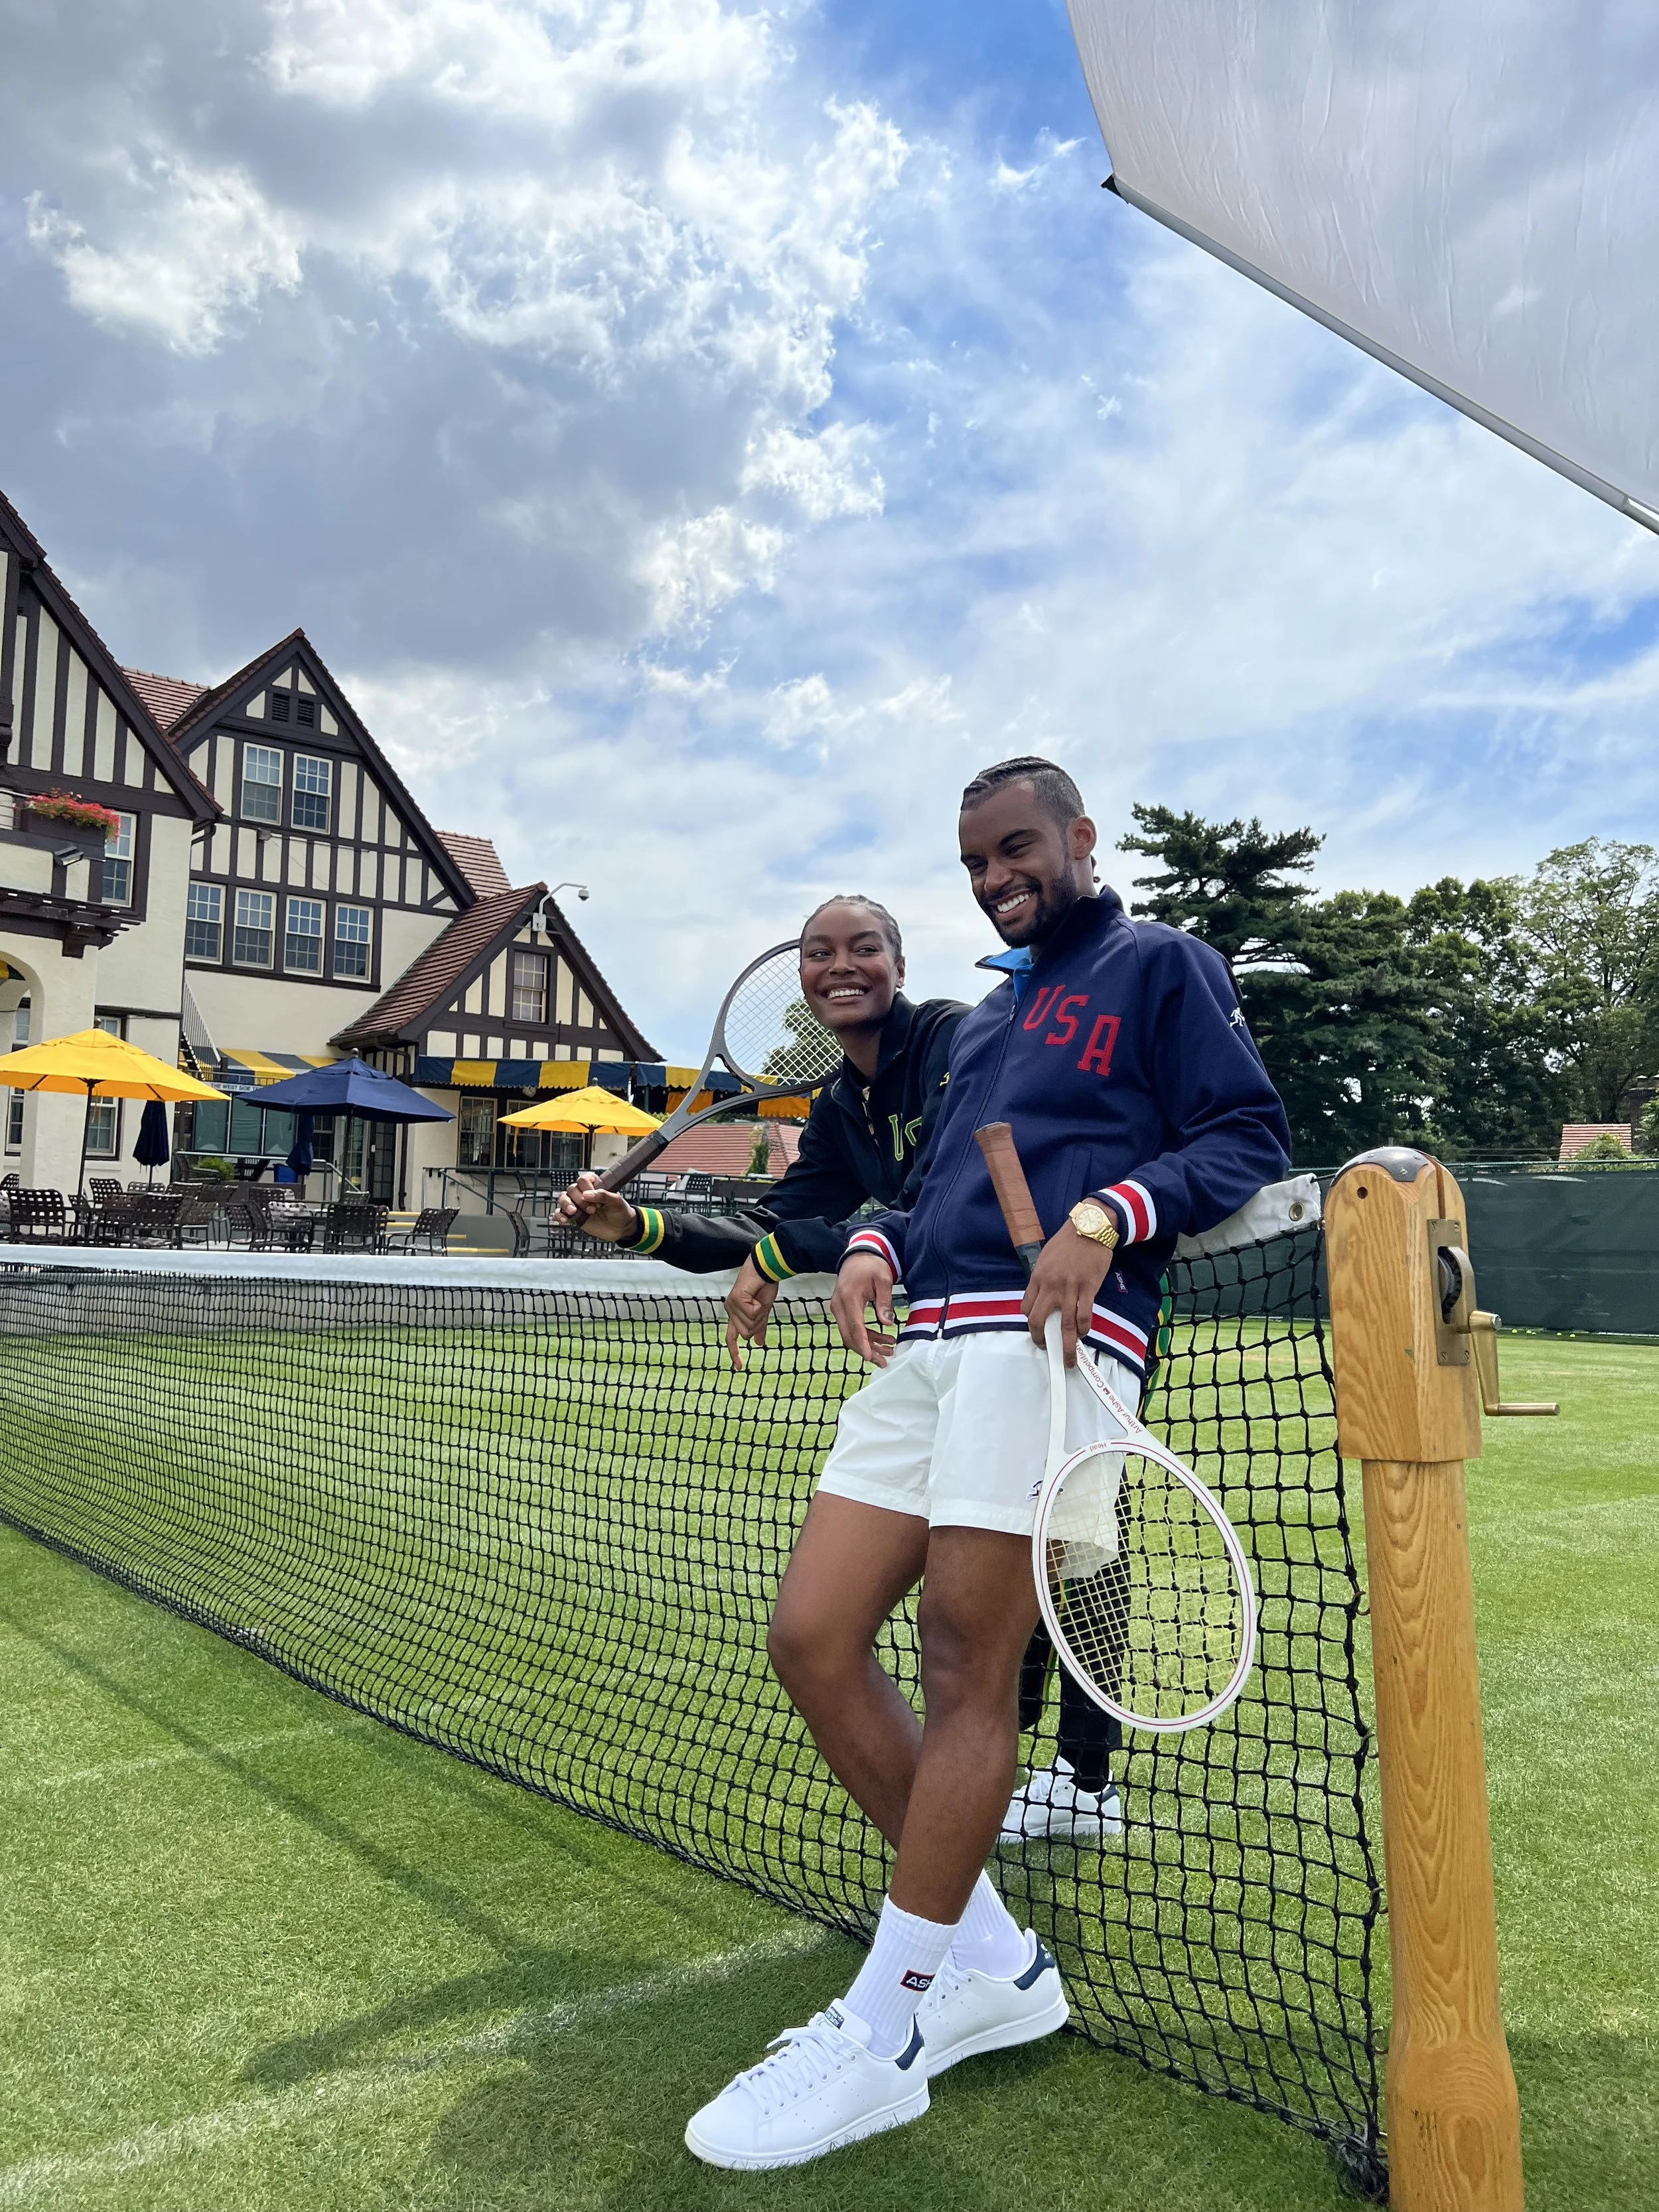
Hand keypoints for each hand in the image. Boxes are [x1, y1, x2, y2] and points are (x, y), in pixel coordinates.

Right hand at [555, 1171, 638, 1242]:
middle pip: (572, 1189)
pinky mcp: (573, 1216)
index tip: (594, 1198)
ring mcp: (577, 1204)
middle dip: (580, 1200)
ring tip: (574, 1212)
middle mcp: (584, 1193)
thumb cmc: (620, 1212)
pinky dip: (559, 1215)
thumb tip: (587, 1195)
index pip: (583, 1179)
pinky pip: (560, 1213)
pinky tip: (564, 1220)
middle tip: (592, 1210)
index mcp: (595, 1185)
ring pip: (563, 1198)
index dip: (587, 1188)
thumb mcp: (616, 1202)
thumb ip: (603, 1195)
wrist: (621, 1229)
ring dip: (566, 1204)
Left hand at [725, 1258, 779, 1370]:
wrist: (766, 1269)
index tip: (739, 1368)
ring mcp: (731, 1306)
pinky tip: (756, 1295)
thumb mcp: (763, 1312)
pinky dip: (759, 1307)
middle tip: (762, 1308)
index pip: (731, 1338)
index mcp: (735, 1315)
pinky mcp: (735, 1300)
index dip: (734, 1353)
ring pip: (749, 1325)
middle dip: (758, 1324)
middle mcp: (730, 1311)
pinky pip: (751, 1314)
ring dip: (760, 1315)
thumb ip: (759, 1327)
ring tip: (759, 1299)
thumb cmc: (764, 1287)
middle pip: (746, 1333)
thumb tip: (759, 1344)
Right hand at [832, 1254, 897, 1365]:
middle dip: (866, 1350)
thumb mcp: (883, 1279)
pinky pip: (852, 1328)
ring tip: (888, 1351)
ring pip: (850, 1334)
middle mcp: (839, 1305)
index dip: (862, 1344)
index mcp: (849, 1297)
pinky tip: (882, 1340)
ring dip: (868, 1345)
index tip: (870, 1357)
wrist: (858, 1256)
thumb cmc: (871, 1266)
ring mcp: (839, 1308)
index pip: (854, 1326)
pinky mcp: (843, 1310)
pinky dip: (865, 1337)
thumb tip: (887, 1323)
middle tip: (884, 1361)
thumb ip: (884, 1301)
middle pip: (849, 1335)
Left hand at [1023, 1224, 1115, 1366]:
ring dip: (1065, 1345)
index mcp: (1038, 1277)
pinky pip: (1083, 1315)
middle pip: (1039, 1320)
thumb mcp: (1046, 1257)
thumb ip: (1042, 1277)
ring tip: (1068, 1359)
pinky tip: (1083, 1333)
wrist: (1090, 1228)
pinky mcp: (1088, 1288)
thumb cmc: (1067, 1241)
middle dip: (1040, 1339)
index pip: (1027, 1307)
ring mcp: (1069, 1288)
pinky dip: (1083, 1328)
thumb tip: (1042, 1295)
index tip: (1036, 1328)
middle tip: (1046, 1348)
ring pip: (1064, 1324)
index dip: (1030, 1321)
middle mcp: (1050, 1285)